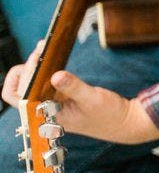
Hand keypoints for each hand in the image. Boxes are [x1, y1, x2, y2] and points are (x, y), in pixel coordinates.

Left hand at [1, 43, 158, 144]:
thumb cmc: (109, 116)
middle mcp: (45, 112)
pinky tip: (50, 57)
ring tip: (43, 49)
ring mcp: (51, 105)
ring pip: (30, 85)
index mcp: (47, 116)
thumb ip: (73, 87)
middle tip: (41, 51)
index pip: (19, 97)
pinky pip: (44, 83)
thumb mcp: (93, 99)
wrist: (124, 123)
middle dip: (27, 68)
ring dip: (34, 67)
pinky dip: (44, 70)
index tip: (37, 59)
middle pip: (20, 89)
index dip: (23, 77)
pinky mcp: (60, 99)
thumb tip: (56, 74)